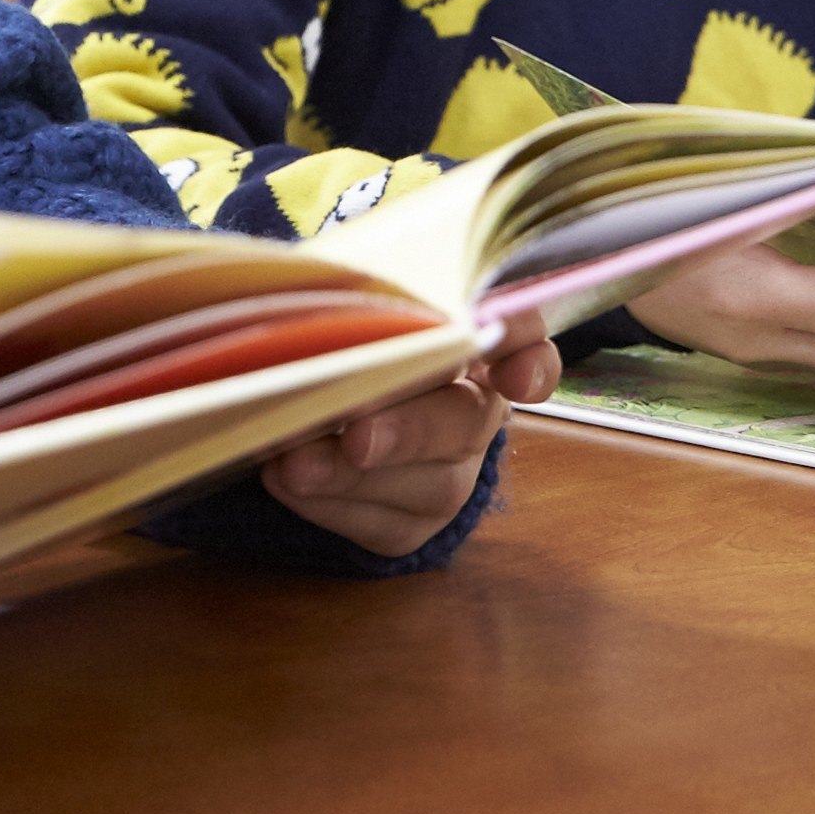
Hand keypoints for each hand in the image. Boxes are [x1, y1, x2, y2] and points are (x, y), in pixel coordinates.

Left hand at [258, 313, 559, 557]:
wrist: (327, 413)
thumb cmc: (347, 340)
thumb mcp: (357, 311)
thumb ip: (355, 299)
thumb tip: (308, 288)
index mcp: (473, 344)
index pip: (527, 342)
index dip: (530, 356)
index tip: (512, 376)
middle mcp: (475, 413)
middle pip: (465, 422)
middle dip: (411, 430)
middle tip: (357, 435)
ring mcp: (452, 475)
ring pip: (426, 486)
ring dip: (352, 476)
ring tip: (292, 462)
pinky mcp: (412, 525)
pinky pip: (381, 524)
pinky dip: (328, 504)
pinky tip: (284, 478)